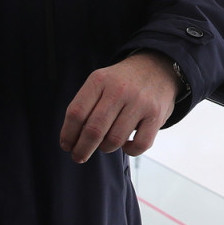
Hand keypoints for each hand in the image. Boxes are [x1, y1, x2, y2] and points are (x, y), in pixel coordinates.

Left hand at [60, 51, 180, 163]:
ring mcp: (140, 103)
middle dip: (82, 149)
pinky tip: (125, 144)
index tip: (66, 145)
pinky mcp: (156, 115)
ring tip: (105, 145)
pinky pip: (139, 145)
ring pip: (114, 140)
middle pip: (93, 130)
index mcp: (99, 80)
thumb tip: (73, 139)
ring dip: (106, 148)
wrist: (156, 68)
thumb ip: (86, 105)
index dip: (68, 134)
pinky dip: (129, 150)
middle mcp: (119, 90)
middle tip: (78, 156)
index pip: (76, 113)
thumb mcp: (101, 82)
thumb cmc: (121, 82)